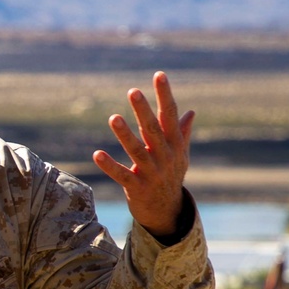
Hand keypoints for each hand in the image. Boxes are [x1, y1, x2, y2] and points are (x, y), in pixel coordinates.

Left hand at [92, 71, 193, 237]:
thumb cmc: (171, 177)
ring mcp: (152, 173)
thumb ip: (183, 133)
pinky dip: (109, 166)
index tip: (159, 75)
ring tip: (113, 118)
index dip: (164, 95)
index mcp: (175, 145)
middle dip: (143, 111)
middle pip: (153, 131)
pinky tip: (96, 154)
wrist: (168, 213)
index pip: (170, 115)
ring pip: (137, 151)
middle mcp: (165, 157)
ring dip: (125, 135)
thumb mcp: (181, 156)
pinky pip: (122, 176)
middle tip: (133, 91)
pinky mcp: (137, 188)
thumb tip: (191, 112)